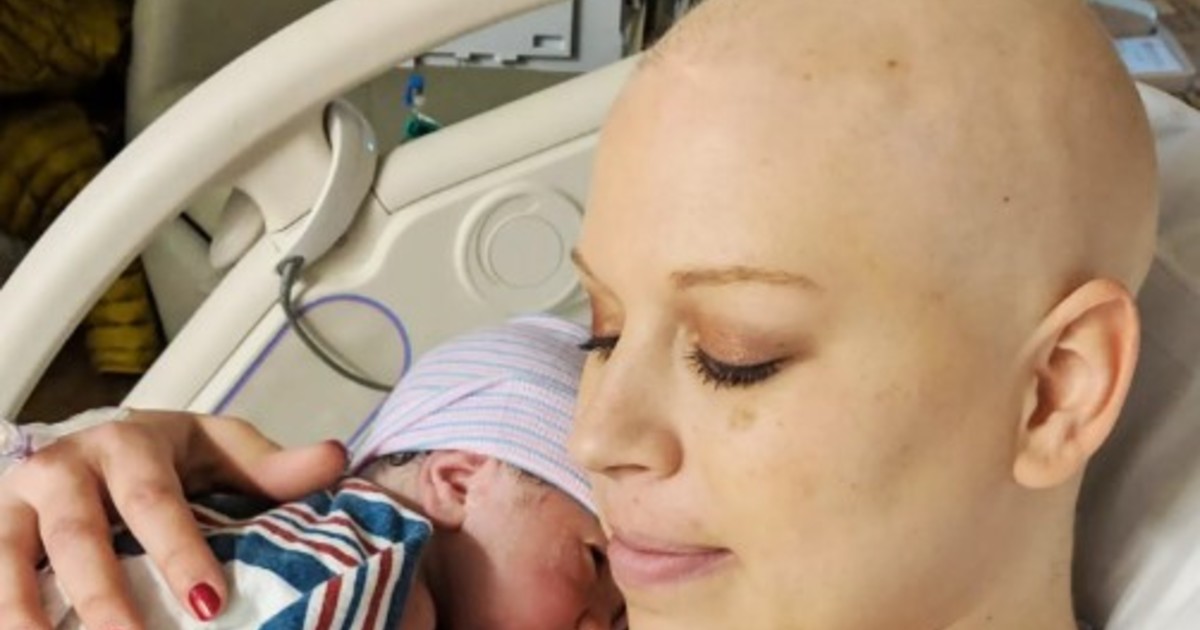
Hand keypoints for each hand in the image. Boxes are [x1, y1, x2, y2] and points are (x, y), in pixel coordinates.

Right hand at [0, 410, 346, 629]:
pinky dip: (9, 617)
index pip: (154, 502)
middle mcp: (63, 468)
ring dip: (32, 619)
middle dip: (104, 600)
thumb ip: (272, 466)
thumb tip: (336, 460)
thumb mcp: (219, 449)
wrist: (87, 442)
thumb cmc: (165, 456)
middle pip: (78, 539)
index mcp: (128, 444)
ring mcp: (15, 504)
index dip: (179, 553)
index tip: (209, 602)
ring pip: (12, 565)